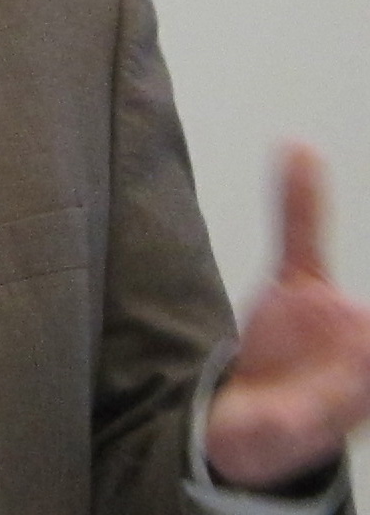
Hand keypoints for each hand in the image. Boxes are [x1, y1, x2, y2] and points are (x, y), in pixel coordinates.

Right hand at [206, 143, 369, 488]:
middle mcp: (360, 332)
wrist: (235, 429)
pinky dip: (297, 195)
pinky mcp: (298, 287)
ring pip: (335, 244)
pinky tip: (297, 152)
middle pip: (366, 301)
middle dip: (363, 294)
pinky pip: (299, 233)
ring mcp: (330, 306)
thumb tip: (356, 349)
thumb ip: (318, 404)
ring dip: (316, 200)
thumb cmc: (271, 440)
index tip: (369, 306)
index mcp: (364, 372)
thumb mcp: (289, 435)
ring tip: (303, 153)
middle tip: (313, 221)